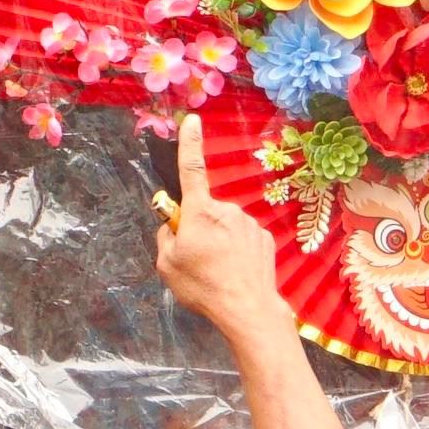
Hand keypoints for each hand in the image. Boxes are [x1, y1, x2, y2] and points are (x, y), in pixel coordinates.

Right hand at [153, 112, 291, 348]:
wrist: (247, 308)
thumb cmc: (203, 286)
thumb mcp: (167, 264)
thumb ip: (165, 237)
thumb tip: (172, 226)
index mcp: (200, 212)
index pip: (191, 169)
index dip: (189, 143)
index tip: (191, 120)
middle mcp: (227, 210)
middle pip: (205, 211)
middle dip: (198, 227)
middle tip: (196, 258)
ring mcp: (248, 223)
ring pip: (225, 227)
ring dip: (219, 242)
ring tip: (218, 271)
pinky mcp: (264, 238)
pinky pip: (242, 239)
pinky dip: (236, 251)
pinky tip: (235, 272)